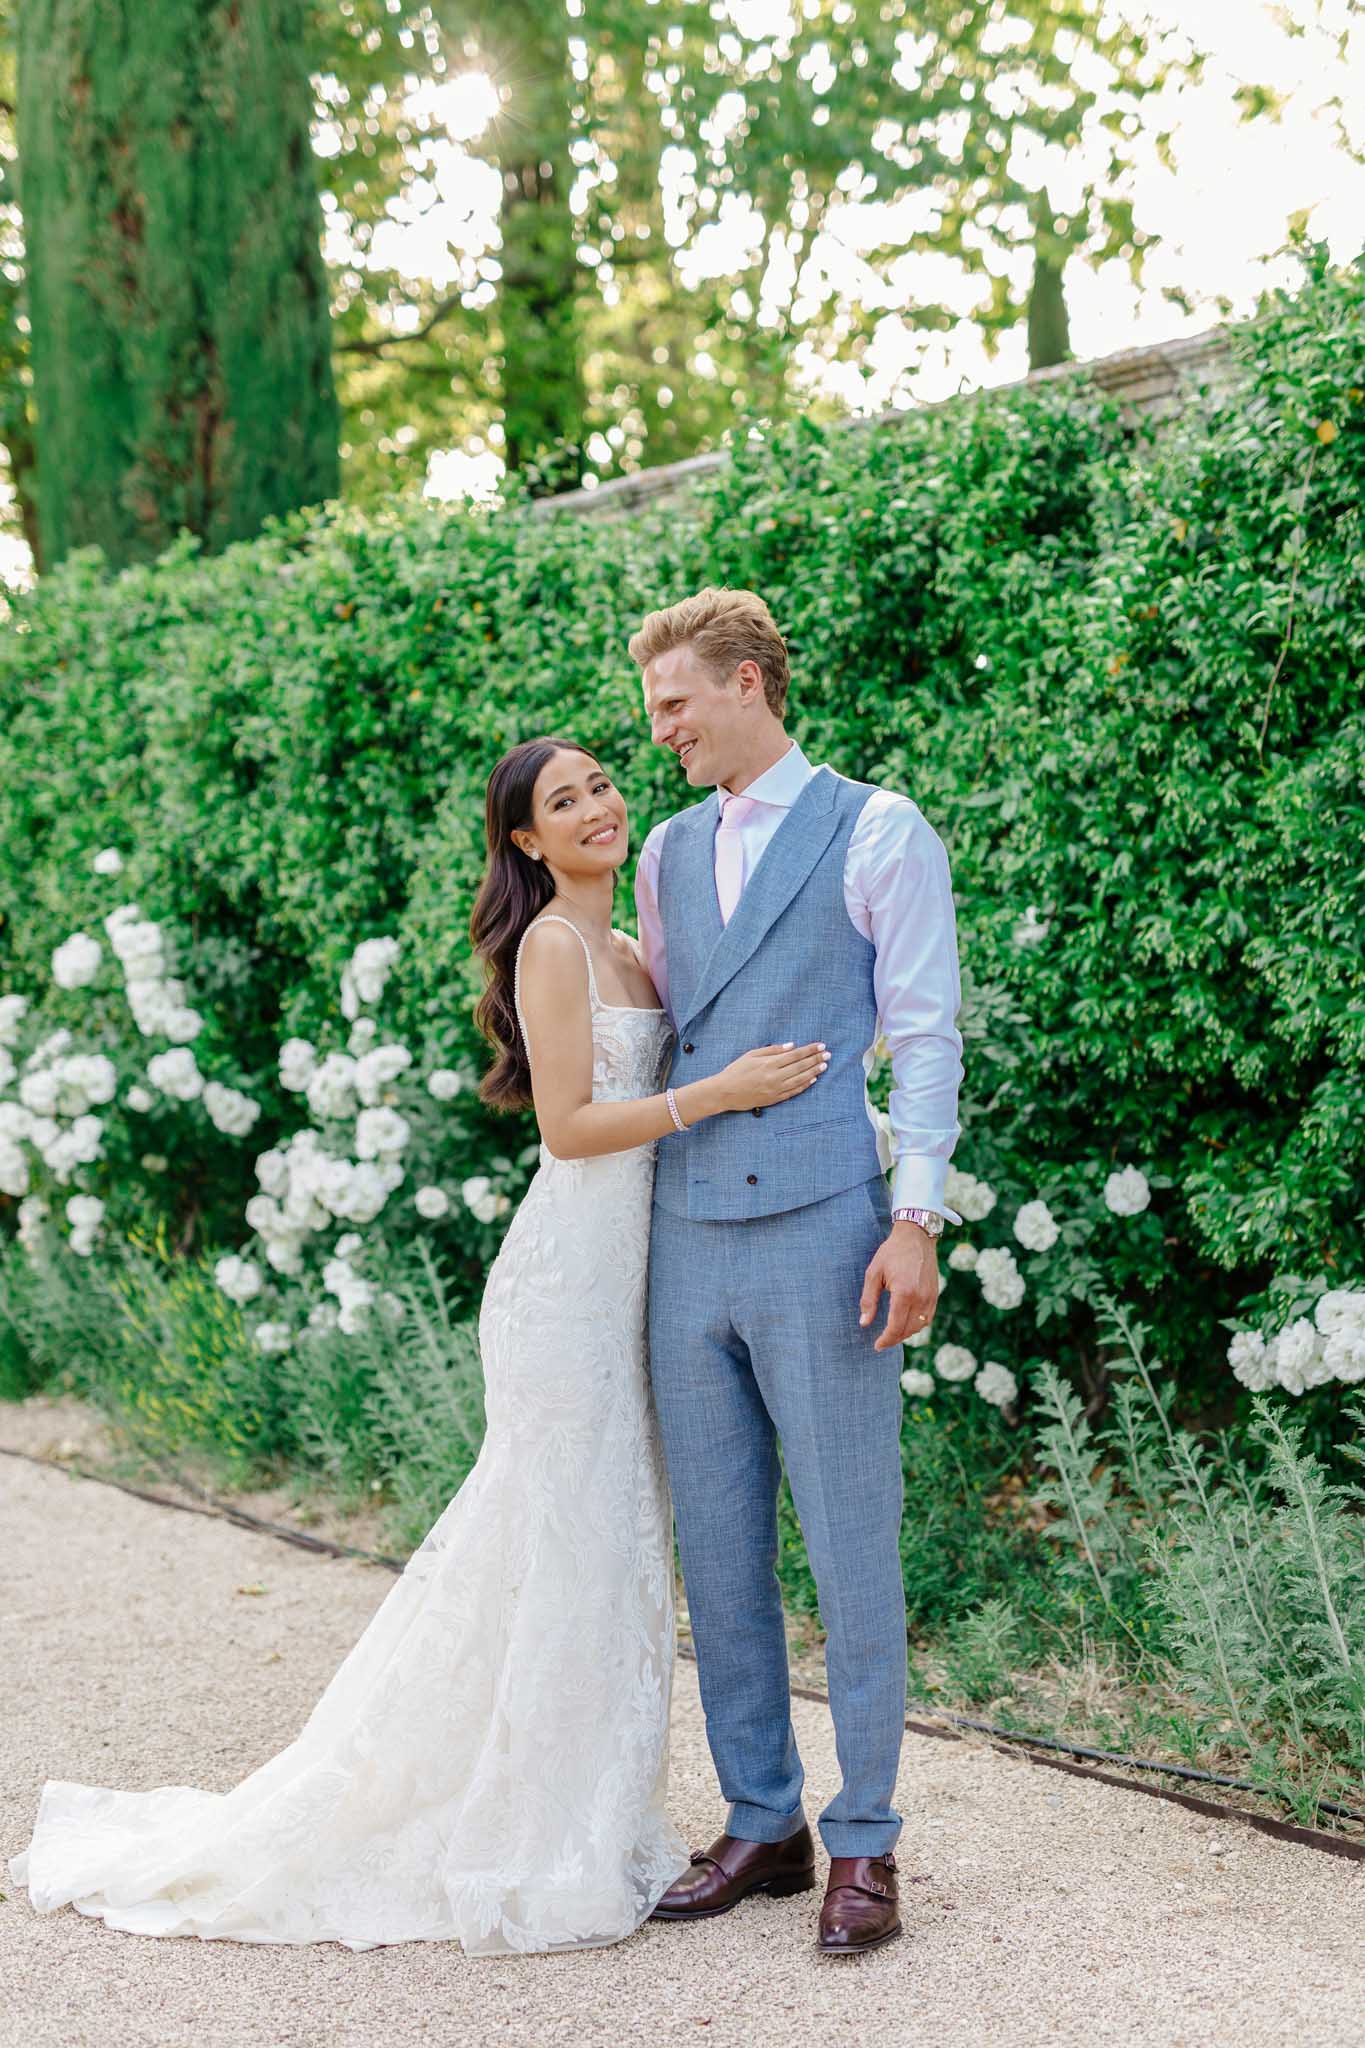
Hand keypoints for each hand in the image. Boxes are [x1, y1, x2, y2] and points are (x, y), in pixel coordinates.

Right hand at [712, 1041, 828, 1112]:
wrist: (725, 1092)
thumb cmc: (736, 1071)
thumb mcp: (751, 1055)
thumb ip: (772, 1050)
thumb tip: (792, 1046)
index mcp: (769, 1063)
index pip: (795, 1055)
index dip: (809, 1050)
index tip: (821, 1045)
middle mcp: (775, 1077)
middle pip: (801, 1066)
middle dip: (816, 1059)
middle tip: (828, 1054)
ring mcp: (776, 1089)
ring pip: (800, 1079)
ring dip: (814, 1072)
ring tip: (824, 1066)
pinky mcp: (774, 1099)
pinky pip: (794, 1092)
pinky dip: (804, 1085)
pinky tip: (813, 1080)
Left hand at [859, 1221, 938, 1352]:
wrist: (916, 1236)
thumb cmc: (892, 1252)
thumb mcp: (873, 1273)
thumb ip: (868, 1300)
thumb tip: (864, 1323)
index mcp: (904, 1293)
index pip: (895, 1327)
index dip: (885, 1340)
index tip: (876, 1346)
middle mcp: (920, 1298)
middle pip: (908, 1330)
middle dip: (894, 1339)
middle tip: (882, 1342)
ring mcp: (930, 1297)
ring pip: (919, 1326)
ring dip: (906, 1334)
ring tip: (892, 1334)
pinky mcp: (935, 1295)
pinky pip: (927, 1318)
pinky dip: (917, 1325)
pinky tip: (906, 1324)